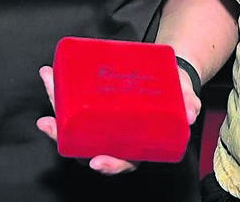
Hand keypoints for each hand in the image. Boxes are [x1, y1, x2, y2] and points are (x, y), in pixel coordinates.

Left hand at [34, 63, 203, 174]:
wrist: (172, 74)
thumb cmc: (177, 94)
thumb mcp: (186, 97)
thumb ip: (189, 103)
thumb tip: (191, 112)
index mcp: (138, 144)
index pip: (121, 161)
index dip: (109, 164)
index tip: (97, 161)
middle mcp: (116, 136)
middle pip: (86, 144)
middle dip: (62, 134)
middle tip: (49, 123)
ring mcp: (102, 119)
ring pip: (74, 122)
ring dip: (56, 104)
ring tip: (48, 81)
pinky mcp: (95, 102)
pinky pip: (74, 101)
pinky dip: (60, 90)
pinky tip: (51, 74)